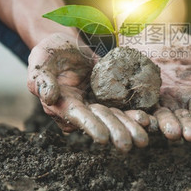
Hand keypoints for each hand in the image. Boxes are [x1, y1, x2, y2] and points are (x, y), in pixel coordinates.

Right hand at [27, 33, 152, 151]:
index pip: (77, 117)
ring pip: (116, 118)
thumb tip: (48, 97)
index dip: (90, 126)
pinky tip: (150, 120)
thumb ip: (41, 78)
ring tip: (144, 138)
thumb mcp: (41, 60)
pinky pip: (126, 106)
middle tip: (131, 144)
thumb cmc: (50, 52)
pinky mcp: (111, 96)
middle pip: (101, 122)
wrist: (68, 46)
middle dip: (116, 132)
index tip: (103, 138)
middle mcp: (82, 109)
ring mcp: (98, 104)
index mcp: (62, 104)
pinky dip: (137, 113)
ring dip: (130, 128)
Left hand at [127, 35, 190, 141]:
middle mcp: (176, 106)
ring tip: (170, 131)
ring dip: (165, 126)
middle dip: (187, 129)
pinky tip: (143, 119)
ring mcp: (156, 103)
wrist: (156, 33)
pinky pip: (138, 108)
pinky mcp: (137, 98)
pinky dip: (140, 116)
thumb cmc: (188, 48)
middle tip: (190, 136)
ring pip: (160, 119)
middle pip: (182, 121)